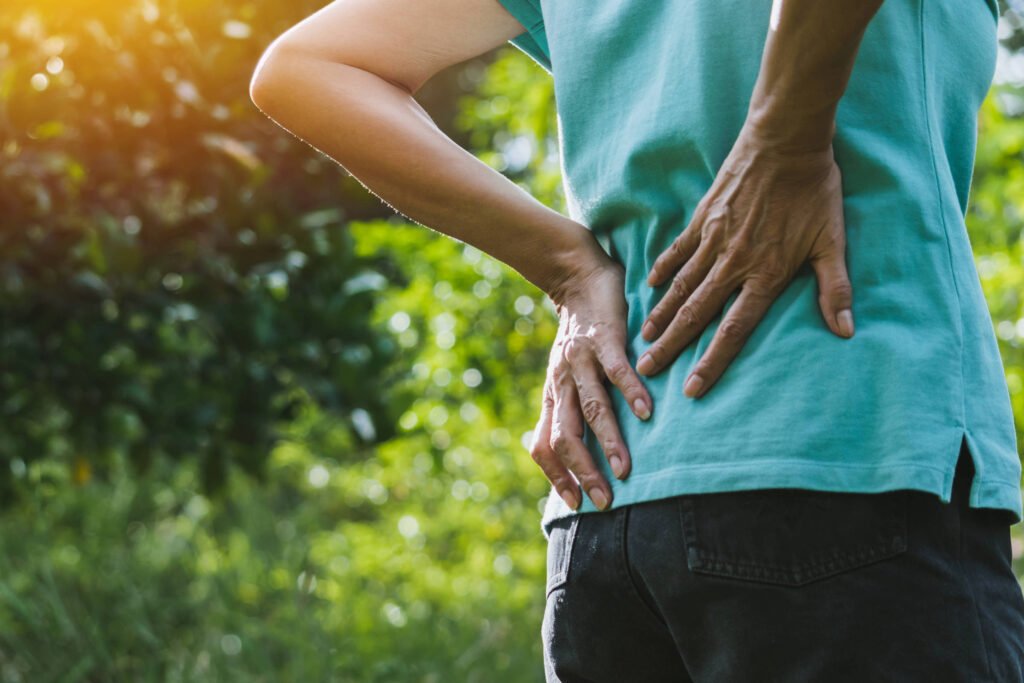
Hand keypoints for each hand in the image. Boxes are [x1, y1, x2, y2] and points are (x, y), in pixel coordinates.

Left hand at [529, 256, 652, 510]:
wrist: (576, 275)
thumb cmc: (578, 333)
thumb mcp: (565, 375)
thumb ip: (566, 409)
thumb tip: (568, 453)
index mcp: (553, 395)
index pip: (544, 445)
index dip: (556, 476)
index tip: (575, 504)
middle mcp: (561, 382)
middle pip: (566, 436)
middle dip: (584, 472)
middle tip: (605, 501)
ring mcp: (581, 360)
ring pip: (591, 408)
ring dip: (608, 442)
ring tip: (626, 469)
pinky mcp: (603, 338)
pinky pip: (616, 370)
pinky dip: (632, 393)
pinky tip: (649, 414)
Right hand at [637, 122, 854, 397]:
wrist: (786, 139)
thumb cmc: (814, 191)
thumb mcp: (833, 241)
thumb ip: (835, 288)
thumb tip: (846, 331)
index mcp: (766, 273)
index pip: (734, 329)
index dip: (713, 362)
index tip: (693, 388)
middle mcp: (734, 262)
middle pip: (696, 314)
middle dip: (671, 346)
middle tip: (647, 370)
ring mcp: (714, 239)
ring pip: (681, 286)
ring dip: (661, 315)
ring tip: (644, 339)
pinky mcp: (703, 218)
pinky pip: (678, 250)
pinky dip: (663, 269)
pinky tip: (650, 287)